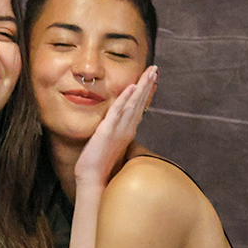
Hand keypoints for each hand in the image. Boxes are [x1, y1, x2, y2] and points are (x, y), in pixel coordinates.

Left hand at [75, 66, 156, 186]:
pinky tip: (131, 87)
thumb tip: (116, 124)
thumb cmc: (98, 164)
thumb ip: (115, 132)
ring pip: (133, 104)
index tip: (152, 80)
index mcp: (127, 131)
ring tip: (149, 73)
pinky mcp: (108, 131)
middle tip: (155, 69)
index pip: (139, 108)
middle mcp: (127, 129)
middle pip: (140, 103)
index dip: (146, 93)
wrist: (92, 178)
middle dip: (147, 85)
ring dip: (141, 87)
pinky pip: (118, 112)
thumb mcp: (109, 143)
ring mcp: (119, 130)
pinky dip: (125, 99)